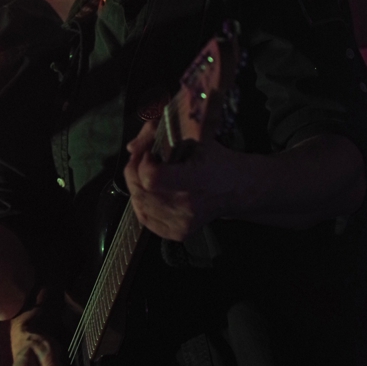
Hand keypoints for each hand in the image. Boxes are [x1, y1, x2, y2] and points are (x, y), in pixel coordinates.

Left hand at [124, 119, 235, 240]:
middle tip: (143, 159)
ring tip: (148, 173)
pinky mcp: (178, 233)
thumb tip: (131, 148)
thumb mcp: (194, 136)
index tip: (150, 153)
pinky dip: (141, 202)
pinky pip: (144, 218)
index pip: (152, 178)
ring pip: (139, 204)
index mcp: (196, 179)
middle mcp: (189, 206)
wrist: (235, 188)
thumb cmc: (215, 159)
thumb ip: (158, 132)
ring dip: (136, 185)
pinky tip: (151, 191)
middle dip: (134, 170)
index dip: (143, 163)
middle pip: (142, 191)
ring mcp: (183, 223)